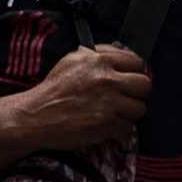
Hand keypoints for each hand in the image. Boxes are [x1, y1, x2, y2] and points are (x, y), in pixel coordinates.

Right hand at [16, 40, 151, 156]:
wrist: (36, 116)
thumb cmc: (54, 89)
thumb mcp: (72, 60)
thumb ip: (99, 54)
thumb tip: (121, 52)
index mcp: (100, 61)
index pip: (137, 62)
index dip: (135, 71)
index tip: (130, 79)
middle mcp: (107, 80)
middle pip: (145, 85)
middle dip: (137, 93)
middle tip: (126, 97)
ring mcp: (109, 104)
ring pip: (139, 109)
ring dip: (129, 113)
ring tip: (116, 113)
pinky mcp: (106, 125)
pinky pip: (127, 128)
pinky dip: (119, 129)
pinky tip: (107, 126)